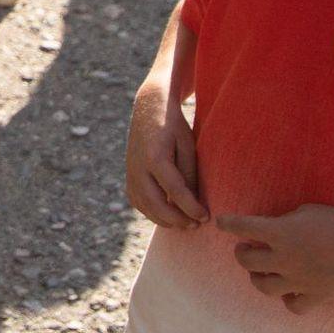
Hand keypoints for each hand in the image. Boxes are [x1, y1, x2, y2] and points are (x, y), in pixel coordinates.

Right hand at [125, 82, 204, 228]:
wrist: (149, 107)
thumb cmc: (174, 125)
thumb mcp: (188, 145)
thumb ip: (189, 173)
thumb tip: (194, 202)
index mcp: (155, 156)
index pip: (175, 190)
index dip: (191, 207)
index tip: (205, 217)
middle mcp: (138, 166)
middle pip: (155, 203)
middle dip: (177, 219)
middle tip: (195, 225)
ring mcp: (130, 171)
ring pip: (144, 205)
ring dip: (164, 219)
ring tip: (183, 223)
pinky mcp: (128, 174)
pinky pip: (137, 201)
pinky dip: (151, 212)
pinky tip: (167, 214)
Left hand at [218, 204, 333, 313]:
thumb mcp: (306, 212)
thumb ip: (284, 222)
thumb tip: (270, 232)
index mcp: (280, 233)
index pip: (242, 227)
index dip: (228, 224)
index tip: (221, 223)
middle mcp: (284, 259)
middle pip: (246, 262)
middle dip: (242, 252)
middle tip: (246, 247)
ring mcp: (298, 281)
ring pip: (262, 287)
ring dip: (257, 276)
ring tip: (263, 269)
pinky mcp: (315, 296)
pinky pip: (291, 305)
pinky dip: (288, 298)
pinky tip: (291, 289)